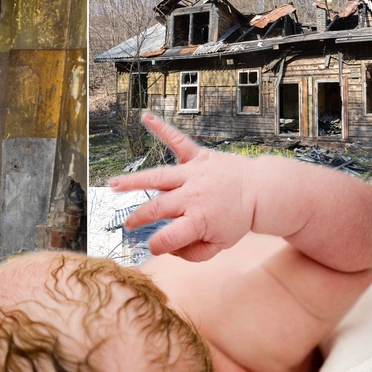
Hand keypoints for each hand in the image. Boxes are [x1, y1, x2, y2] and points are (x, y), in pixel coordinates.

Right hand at [110, 113, 255, 261]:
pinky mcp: (198, 157)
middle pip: (157, 208)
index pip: (168, 237)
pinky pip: (178, 141)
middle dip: (139, 217)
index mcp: (198, 220)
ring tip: (113, 185)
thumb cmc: (236, 218)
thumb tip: (170, 248)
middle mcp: (192, 196)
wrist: (259, 192)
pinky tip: (146, 118)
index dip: (157, 246)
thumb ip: (193, 253)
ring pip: (157, 177)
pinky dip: (162, 129)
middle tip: (128, 224)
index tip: (152, 247)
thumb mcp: (219, 245)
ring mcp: (193, 174)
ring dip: (132, 181)